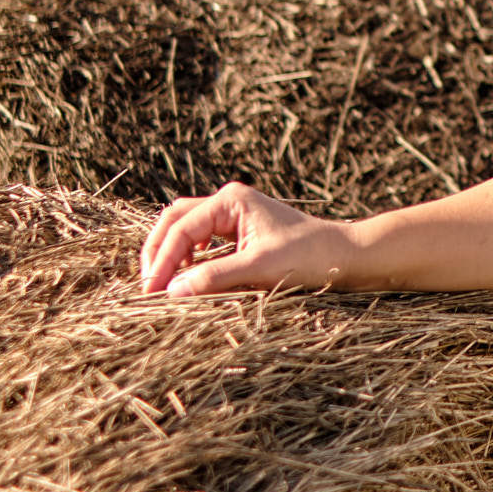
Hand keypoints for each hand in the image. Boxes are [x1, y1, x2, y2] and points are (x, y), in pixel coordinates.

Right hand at [137, 181, 354, 296]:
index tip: (151, 291)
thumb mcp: (258, 268)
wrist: (344, 255)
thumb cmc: (308, 256)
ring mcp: (234, 213)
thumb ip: (213, 277)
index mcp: (231, 200)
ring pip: (185, 227)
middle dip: (158, 251)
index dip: (161, 260)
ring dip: (170, 252)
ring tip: (163, 282)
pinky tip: (187, 274)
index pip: (181, 229)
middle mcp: (229, 201)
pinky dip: (188, 254)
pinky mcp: (240, 229)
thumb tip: (171, 291)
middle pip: (175, 220)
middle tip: (148, 286)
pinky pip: (202, 237)